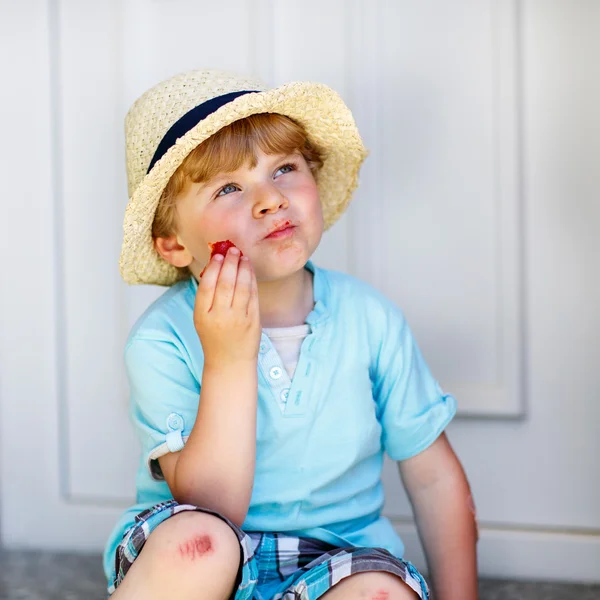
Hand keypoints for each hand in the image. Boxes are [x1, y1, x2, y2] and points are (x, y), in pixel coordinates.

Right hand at [193, 247, 260, 367]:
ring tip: (242, 256)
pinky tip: (249, 269)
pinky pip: (253, 295)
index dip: (213, 267)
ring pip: (242, 286)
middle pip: (225, 283)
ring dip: (243, 268)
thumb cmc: (214, 337)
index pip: (207, 285)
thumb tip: (215, 266)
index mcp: (202, 315)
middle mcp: (220, 316)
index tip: (218, 255)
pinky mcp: (253, 321)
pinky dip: (252, 279)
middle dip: (230, 263)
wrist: (230, 362)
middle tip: (232, 249)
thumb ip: (207, 296)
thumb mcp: (202, 318)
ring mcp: (238, 319)